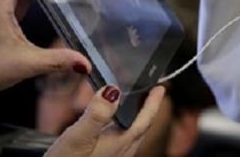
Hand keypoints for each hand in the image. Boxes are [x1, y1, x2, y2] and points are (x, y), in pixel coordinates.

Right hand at [45, 85, 165, 156]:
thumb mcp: (79, 136)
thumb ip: (97, 114)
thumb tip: (112, 91)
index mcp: (120, 143)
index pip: (145, 120)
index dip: (153, 103)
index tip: (160, 88)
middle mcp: (121, 152)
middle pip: (141, 128)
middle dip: (146, 110)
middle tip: (151, 95)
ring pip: (130, 136)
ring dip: (134, 120)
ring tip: (133, 107)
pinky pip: (119, 142)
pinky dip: (120, 129)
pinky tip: (109, 129)